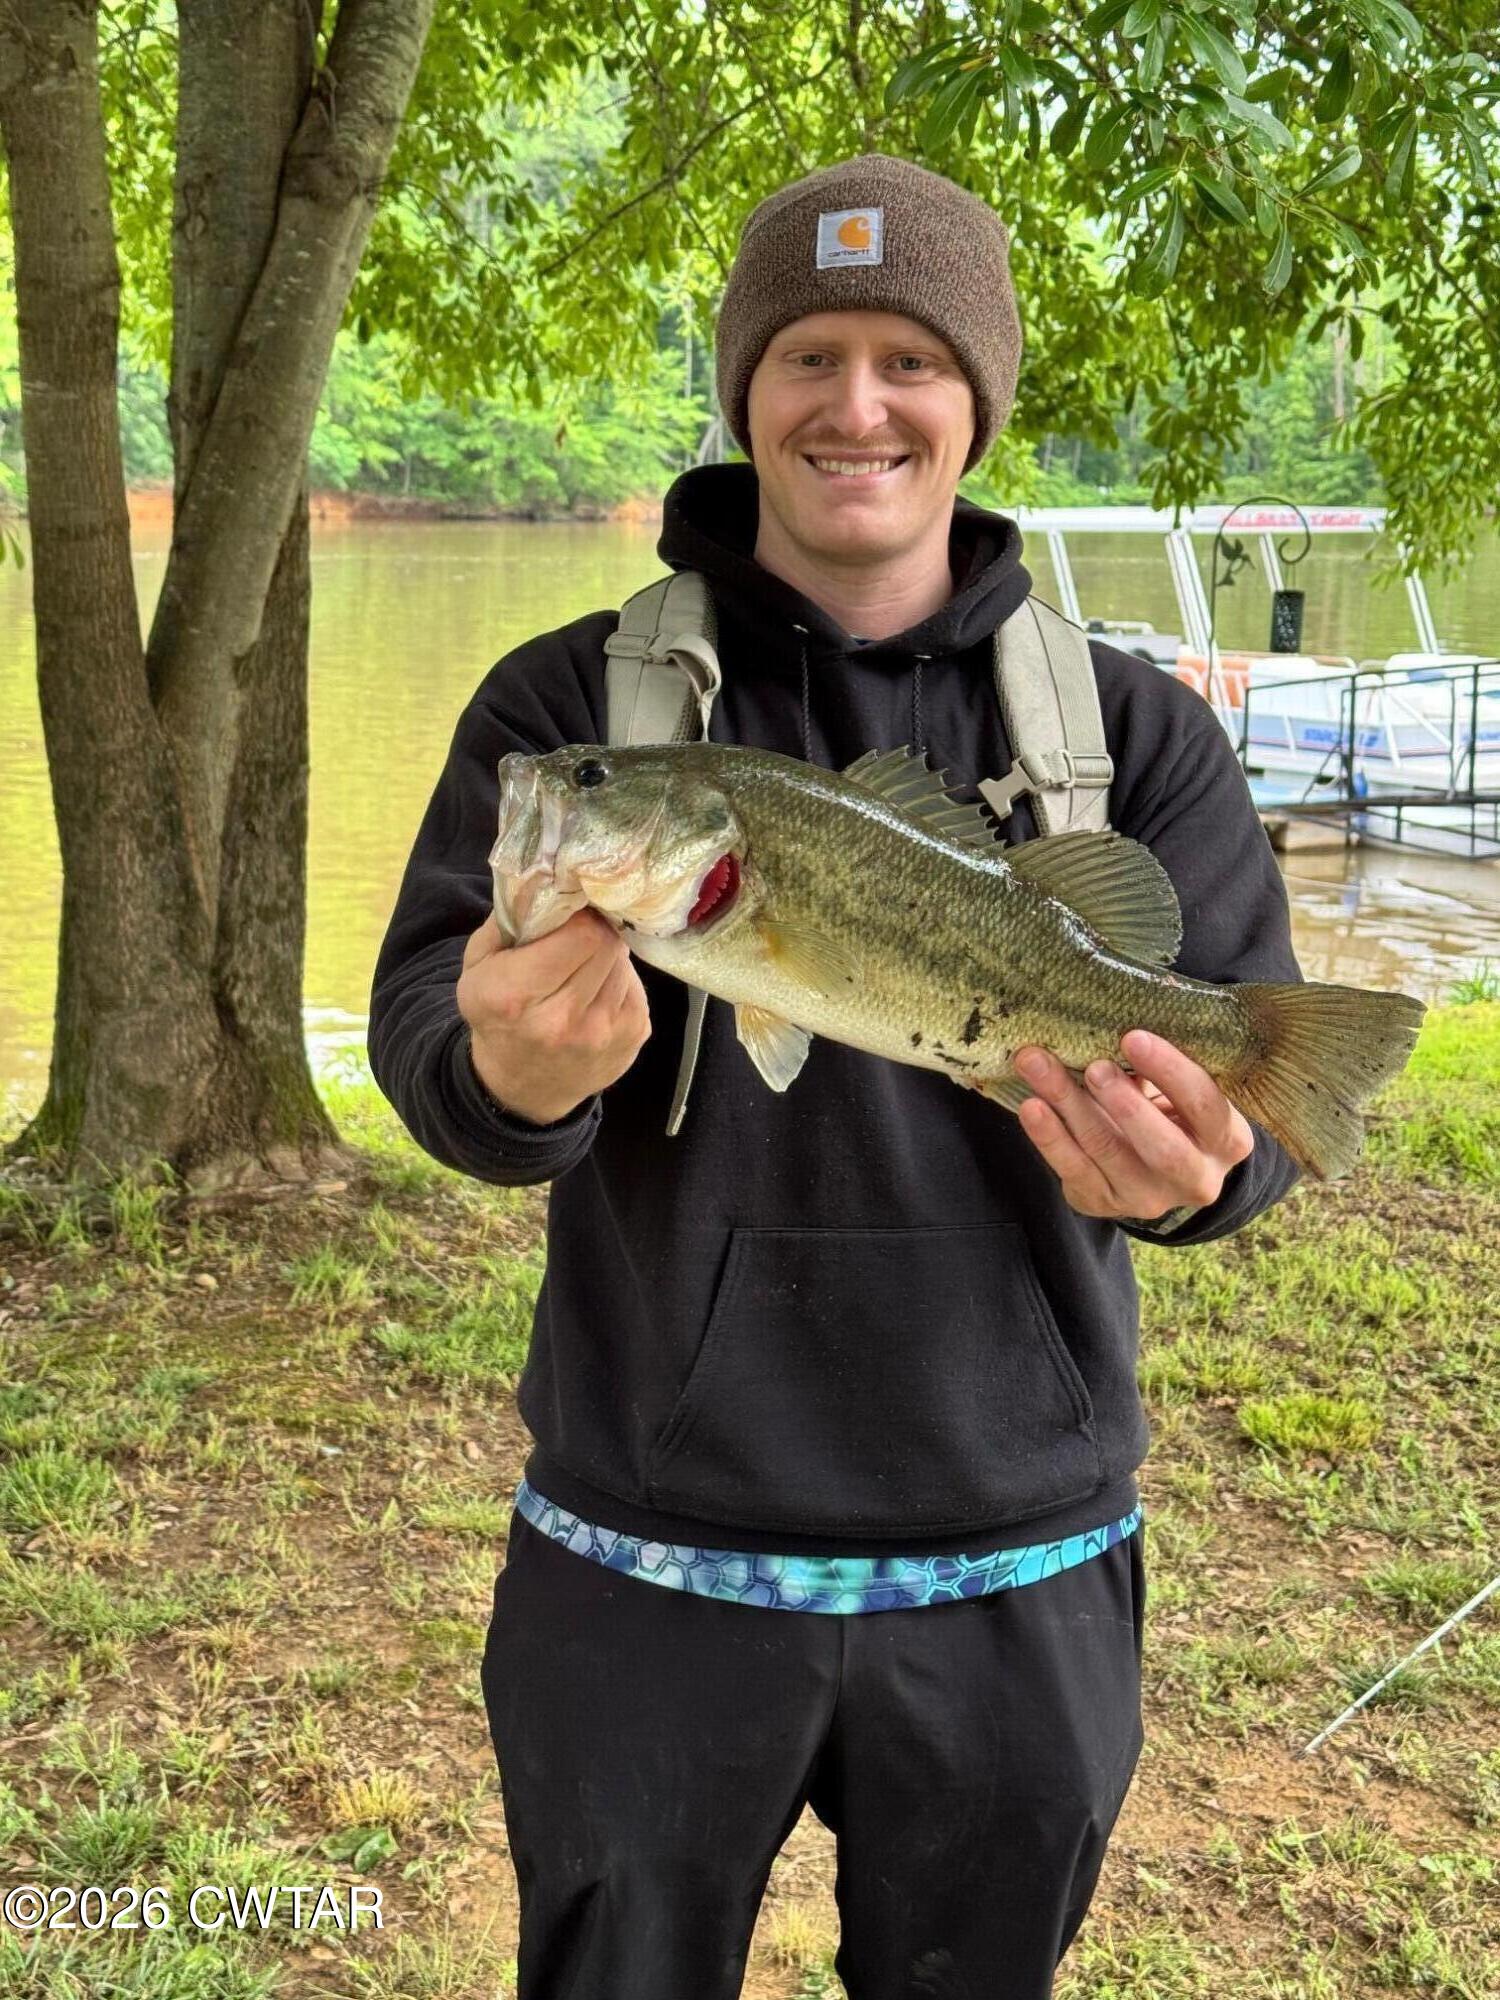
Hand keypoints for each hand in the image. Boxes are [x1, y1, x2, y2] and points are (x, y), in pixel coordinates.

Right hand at [457, 909, 650, 1125]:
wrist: (522, 1087)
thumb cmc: (498, 1015)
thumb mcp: (478, 966)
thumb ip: (508, 917)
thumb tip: (548, 876)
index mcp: (516, 996)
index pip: (581, 933)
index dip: (578, 916)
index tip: (568, 915)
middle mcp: (563, 1020)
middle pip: (607, 943)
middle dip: (593, 931)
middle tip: (576, 936)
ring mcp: (604, 1034)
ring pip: (623, 961)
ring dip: (606, 955)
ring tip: (581, 968)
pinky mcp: (633, 1038)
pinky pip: (635, 984)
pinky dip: (618, 979)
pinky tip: (595, 992)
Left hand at [1011, 1029, 1253, 1221]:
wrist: (1154, 1166)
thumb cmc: (1169, 1106)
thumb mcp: (1180, 1088)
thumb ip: (1161, 1065)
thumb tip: (1115, 1016)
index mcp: (1227, 1140)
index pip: (1205, 1106)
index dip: (1171, 1071)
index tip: (1132, 1037)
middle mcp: (1196, 1178)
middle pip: (1163, 1147)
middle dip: (1126, 1105)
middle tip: (1094, 1067)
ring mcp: (1150, 1198)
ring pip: (1109, 1154)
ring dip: (1072, 1107)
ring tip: (1040, 1067)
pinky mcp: (1105, 1203)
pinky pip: (1073, 1171)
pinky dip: (1049, 1137)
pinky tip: (1032, 1106)